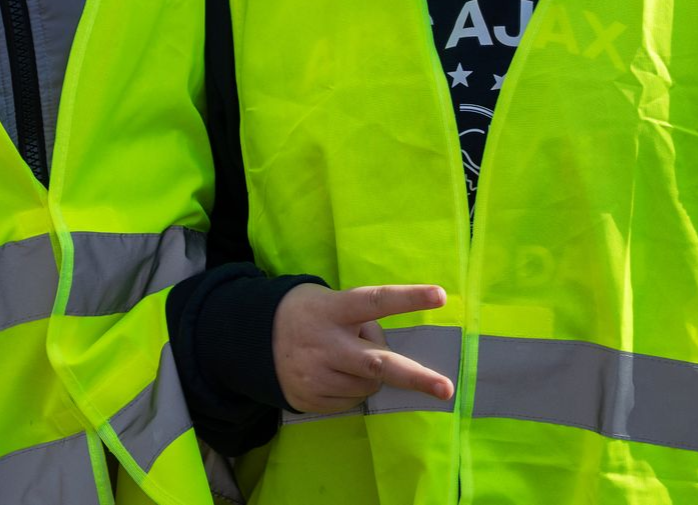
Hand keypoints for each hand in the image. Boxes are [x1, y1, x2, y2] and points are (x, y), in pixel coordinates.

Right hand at [272, 283, 453, 414]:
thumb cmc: (302, 313)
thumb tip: (383, 346)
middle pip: (378, 364)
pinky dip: (352, 389)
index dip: (409, 298)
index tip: (440, 295)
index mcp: (332, 310)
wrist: (251, 340)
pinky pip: (351, 402)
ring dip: (370, 375)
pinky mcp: (312, 400)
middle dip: (415, 377)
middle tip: (446, 388)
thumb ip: (355, 317)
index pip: (375, 301)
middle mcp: (326, 344)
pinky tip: (333, 374)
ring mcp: (318, 376)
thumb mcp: (324, 299)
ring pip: (369, 386)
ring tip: (346, 357)